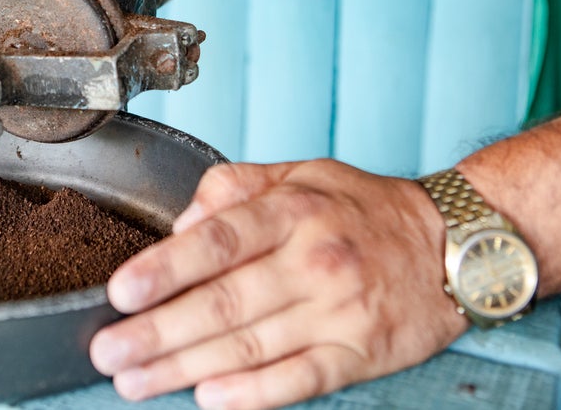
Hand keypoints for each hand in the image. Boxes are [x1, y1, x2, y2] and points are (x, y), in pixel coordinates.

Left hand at [89, 160, 469, 408]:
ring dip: (185, 369)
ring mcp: (338, 311)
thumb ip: (232, 188)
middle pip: (223, 303)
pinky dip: (254, 393)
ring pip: (250, 346)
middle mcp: (314, 260)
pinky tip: (210, 399)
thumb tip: (180, 225)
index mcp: (292, 211)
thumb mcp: (299, 173)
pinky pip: (299, 378)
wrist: (453, 245)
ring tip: (136, 382)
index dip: (164, 269)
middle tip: (108, 352)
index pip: (217, 241)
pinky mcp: (360, 353)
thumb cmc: (362, 208)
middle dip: (157, 333)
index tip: (120, 292)